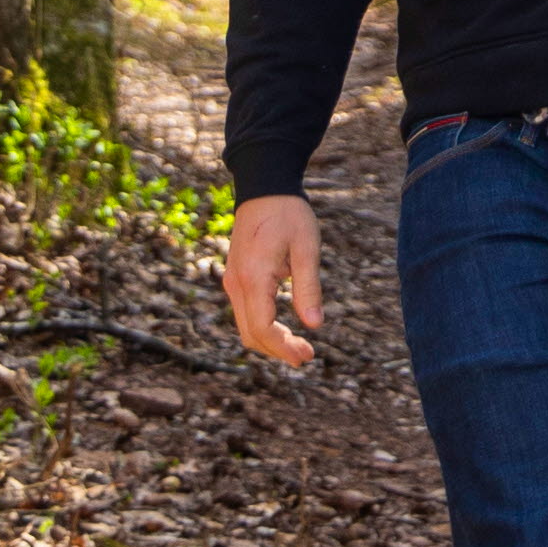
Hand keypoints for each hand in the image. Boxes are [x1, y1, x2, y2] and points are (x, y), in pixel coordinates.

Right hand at [226, 193, 324, 368]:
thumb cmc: (289, 215)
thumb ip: (309, 288)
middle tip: (307, 356)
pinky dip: (263, 329)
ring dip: (270, 343)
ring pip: (245, 327)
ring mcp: (232, 282)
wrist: (264, 189)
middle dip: (278, 351)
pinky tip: (284, 331)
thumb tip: (314, 325)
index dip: (283, 348)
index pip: (263, 328)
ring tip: (299, 347)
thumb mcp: (307, 249)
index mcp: (254, 278)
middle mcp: (236, 284)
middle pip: (251, 334)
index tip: (307, 355)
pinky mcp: (236, 279)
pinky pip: (245, 314)